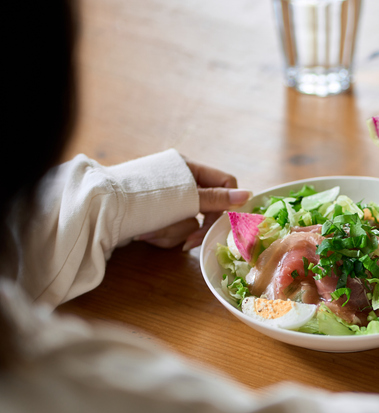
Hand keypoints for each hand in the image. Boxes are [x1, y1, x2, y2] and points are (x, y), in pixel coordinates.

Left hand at [135, 158, 250, 250]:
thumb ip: (216, 199)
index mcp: (189, 168)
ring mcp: (167, 202)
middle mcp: (180, 183)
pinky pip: (172, 230)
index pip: (225, 184)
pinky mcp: (156, 217)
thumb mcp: (184, 197)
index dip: (228, 204)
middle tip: (188, 244)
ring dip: (171, 232)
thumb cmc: (141, 198)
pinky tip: (142, 235)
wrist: (97, 210)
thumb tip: (249, 195)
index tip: (224, 223)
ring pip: (189, 223)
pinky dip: (160, 236)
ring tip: (148, 232)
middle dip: (194, 227)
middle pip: (207, 209)